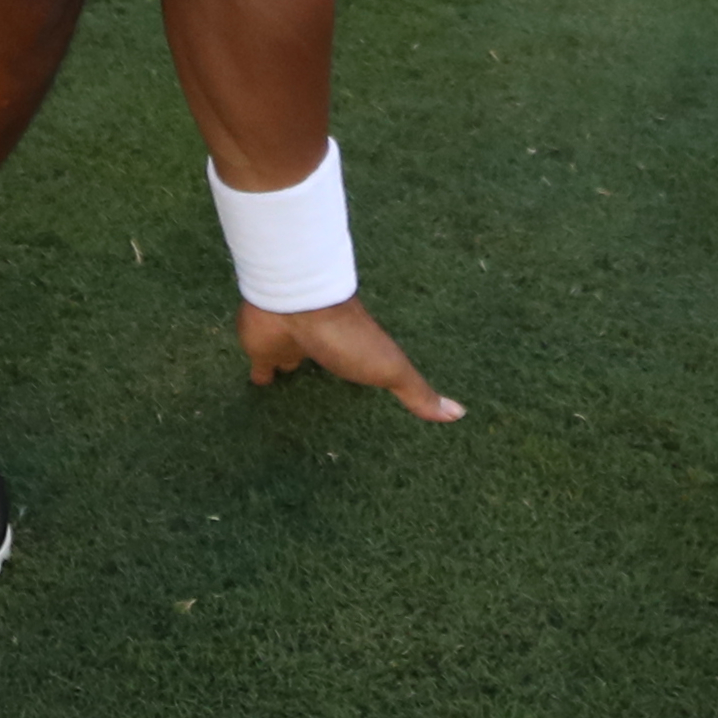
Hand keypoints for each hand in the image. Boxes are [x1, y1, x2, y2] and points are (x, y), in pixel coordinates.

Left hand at [236, 295, 463, 420]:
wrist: (298, 304)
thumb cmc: (348, 336)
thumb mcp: (390, 367)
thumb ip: (417, 392)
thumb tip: (460, 414)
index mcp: (355, 353)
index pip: (363, 371)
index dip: (367, 385)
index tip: (371, 408)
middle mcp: (325, 351)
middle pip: (327, 370)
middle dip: (327, 384)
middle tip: (326, 406)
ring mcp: (294, 349)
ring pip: (294, 367)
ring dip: (294, 379)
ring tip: (292, 402)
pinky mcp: (263, 351)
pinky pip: (262, 369)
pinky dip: (262, 378)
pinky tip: (258, 389)